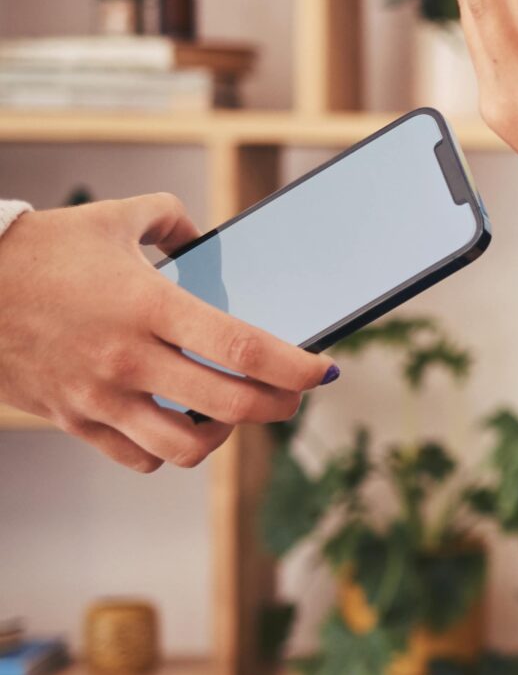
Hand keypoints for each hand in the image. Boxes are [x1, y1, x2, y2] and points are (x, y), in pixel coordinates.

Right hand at [0, 194, 334, 471]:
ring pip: (186, 448)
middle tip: (295, 392)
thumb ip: (170, 218)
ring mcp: (98, 397)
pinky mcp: (72, 419)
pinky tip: (178, 423)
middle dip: (280, 404)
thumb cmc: (34, 251)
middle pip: (230, 406)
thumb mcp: (110, 218)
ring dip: (225, 436)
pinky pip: (138, 457)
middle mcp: (127, 359)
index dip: (296, 366)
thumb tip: (202, 235)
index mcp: (147, 306)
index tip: (325, 369)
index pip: (241, 349)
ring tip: (234, 412)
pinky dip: (169, 450)